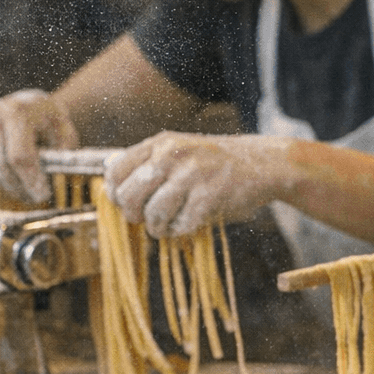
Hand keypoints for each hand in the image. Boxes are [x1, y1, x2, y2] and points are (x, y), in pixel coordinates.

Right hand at [0, 89, 78, 203]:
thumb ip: (64, 153)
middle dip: (17, 189)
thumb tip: (61, 176)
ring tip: (19, 185)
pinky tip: (0, 177)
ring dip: (1, 188)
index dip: (30, 181)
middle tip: (32, 197)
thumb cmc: (47, 123)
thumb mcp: (65, 132)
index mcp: (18, 112)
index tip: (42, 196)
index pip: (19, 156)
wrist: (26, 107)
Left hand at [103, 132, 294, 238]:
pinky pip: (181, 225)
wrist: (263, 164)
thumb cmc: (216, 164)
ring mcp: (192, 174)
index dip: (117, 195)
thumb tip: (110, 186)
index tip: (131, 203)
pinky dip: (182, 230)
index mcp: (161, 143)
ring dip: (158, 228)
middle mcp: (172, 155)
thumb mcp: (179, 151)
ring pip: (153, 215)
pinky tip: (191, 222)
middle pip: (128, 197)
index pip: (115, 172)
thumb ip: (147, 163)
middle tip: (148, 219)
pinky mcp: (210, 195)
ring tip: (169, 225)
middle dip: (134, 215)